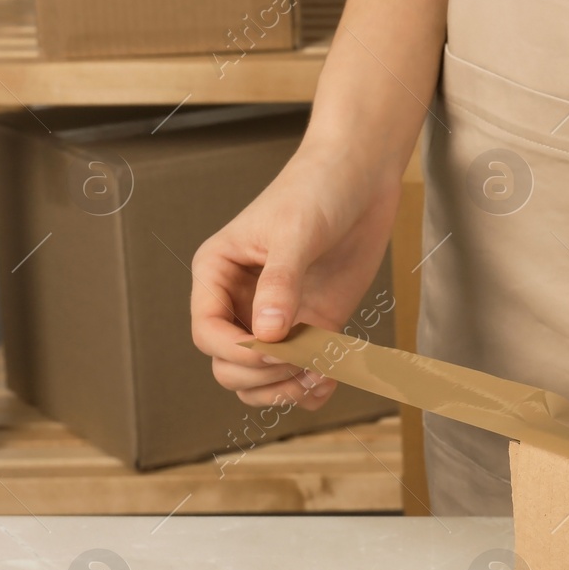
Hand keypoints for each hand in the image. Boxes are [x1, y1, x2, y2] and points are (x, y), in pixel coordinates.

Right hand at [190, 143, 400, 409]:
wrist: (361, 179)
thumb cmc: (317, 190)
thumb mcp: (295, 231)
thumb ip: (280, 282)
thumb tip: (266, 335)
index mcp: (217, 274)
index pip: (207, 333)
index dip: (236, 351)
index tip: (275, 348)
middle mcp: (241, 302)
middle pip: (228, 366)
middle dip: (261, 375)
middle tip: (302, 364)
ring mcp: (277, 319)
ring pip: (259, 379)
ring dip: (283, 390)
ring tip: (317, 376)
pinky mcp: (312, 327)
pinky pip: (299, 375)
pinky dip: (311, 388)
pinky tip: (331, 378)